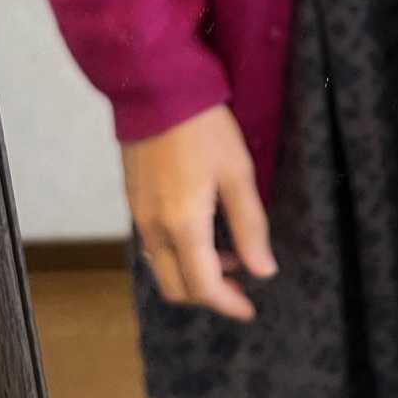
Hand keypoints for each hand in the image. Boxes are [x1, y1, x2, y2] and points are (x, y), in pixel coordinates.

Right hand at [122, 106, 276, 320]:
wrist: (154, 90)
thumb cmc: (203, 129)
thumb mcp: (238, 174)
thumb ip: (250, 226)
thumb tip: (264, 271)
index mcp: (183, 226)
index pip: (203, 286)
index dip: (228, 304)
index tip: (250, 308)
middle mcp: (154, 229)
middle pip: (175, 286)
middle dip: (208, 294)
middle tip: (241, 282)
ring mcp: (139, 215)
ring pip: (162, 267)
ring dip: (193, 272)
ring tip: (228, 253)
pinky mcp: (133, 201)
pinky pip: (153, 245)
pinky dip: (178, 253)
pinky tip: (202, 231)